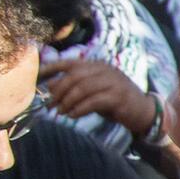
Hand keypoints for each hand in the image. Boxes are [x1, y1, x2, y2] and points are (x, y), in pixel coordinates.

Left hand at [40, 59, 158, 137]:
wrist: (143, 111)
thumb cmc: (114, 101)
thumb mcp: (92, 91)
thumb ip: (74, 86)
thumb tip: (50, 86)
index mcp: (96, 65)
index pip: (69, 63)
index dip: (50, 69)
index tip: (36, 78)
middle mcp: (104, 70)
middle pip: (74, 76)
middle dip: (58, 91)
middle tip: (50, 105)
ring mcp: (113, 82)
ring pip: (82, 89)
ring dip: (67, 102)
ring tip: (60, 112)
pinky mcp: (118, 97)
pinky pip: (93, 102)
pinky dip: (79, 109)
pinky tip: (72, 116)